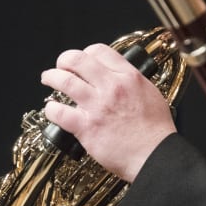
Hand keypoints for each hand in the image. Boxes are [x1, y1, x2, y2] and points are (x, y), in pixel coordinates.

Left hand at [40, 43, 175, 181]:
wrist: (155, 155)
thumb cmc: (156, 131)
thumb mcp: (151, 94)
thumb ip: (133, 83)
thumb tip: (120, 79)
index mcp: (129, 77)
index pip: (99, 51)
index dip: (86, 53)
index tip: (83, 61)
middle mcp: (111, 87)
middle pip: (77, 60)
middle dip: (64, 60)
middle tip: (61, 66)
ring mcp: (97, 106)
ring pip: (64, 81)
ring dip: (52, 77)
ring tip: (49, 79)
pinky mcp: (86, 127)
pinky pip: (58, 112)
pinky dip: (51, 109)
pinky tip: (52, 110)